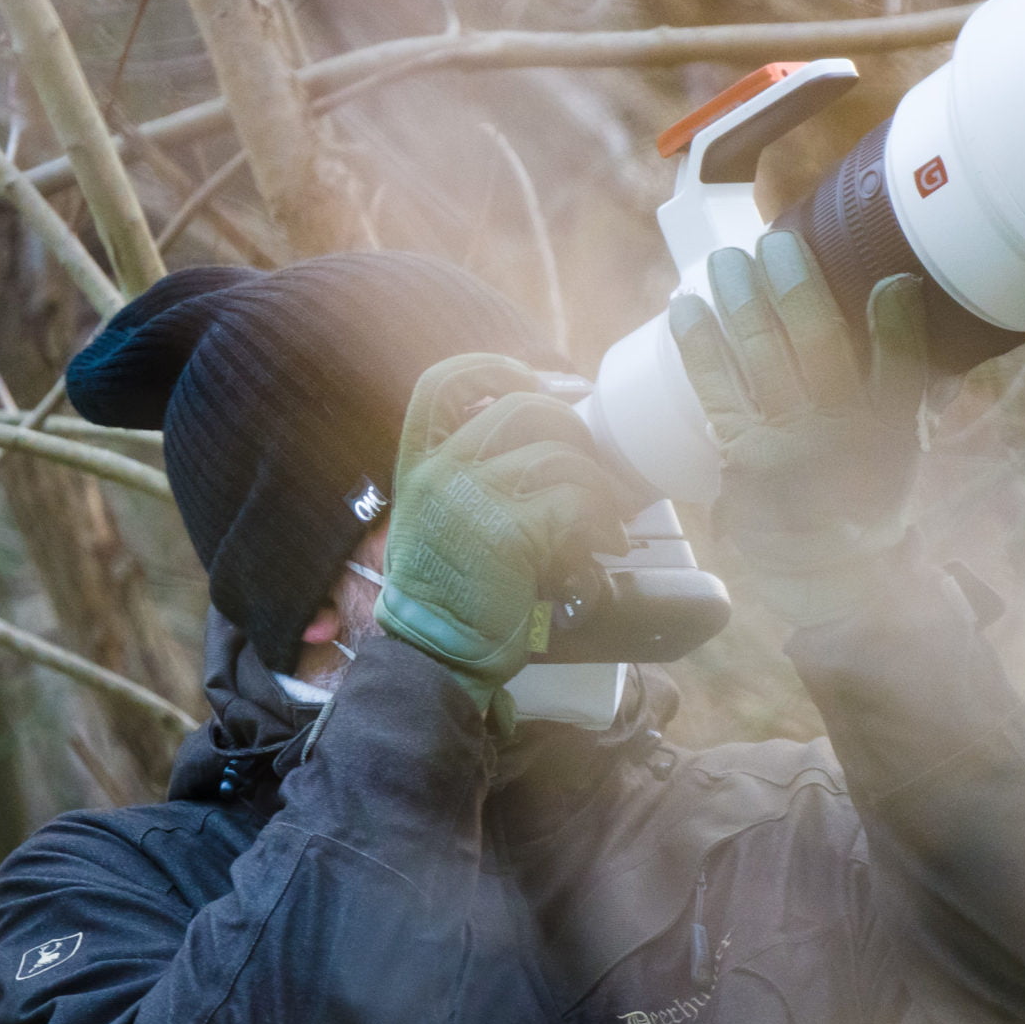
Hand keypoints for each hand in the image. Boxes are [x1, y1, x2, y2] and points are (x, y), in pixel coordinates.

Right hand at [375, 353, 628, 712]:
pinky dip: (602, 523)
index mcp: (419, 462)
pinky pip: (576, 503)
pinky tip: (604, 547)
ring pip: (561, 457)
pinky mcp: (509, 533)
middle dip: (574, 431)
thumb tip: (547, 441)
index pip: (444, 382)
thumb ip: (470, 477)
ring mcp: (472, 498)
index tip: (535, 383)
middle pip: (523, 408)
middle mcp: (440, 471)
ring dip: (598, 488)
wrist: (435, 655)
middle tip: (592, 469)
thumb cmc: (449, 595)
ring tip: (606, 524)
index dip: (496, 369)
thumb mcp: (439, 520)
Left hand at [667, 230, 928, 625]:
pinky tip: (683, 310)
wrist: (833, 574)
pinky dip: (698, 346)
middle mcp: (828, 431)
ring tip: (720, 264)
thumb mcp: (902, 435)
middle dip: (779, 285)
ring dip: (733, 303)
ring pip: (754, 358)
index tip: (830, 260)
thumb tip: (895, 284)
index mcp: (878, 424)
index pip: (870, 353)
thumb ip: (899, 360)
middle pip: (801, 342)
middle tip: (765, 242)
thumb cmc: (870, 495)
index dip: (845, 303)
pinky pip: (714, 391)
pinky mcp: (738, 459)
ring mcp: (779, 445)